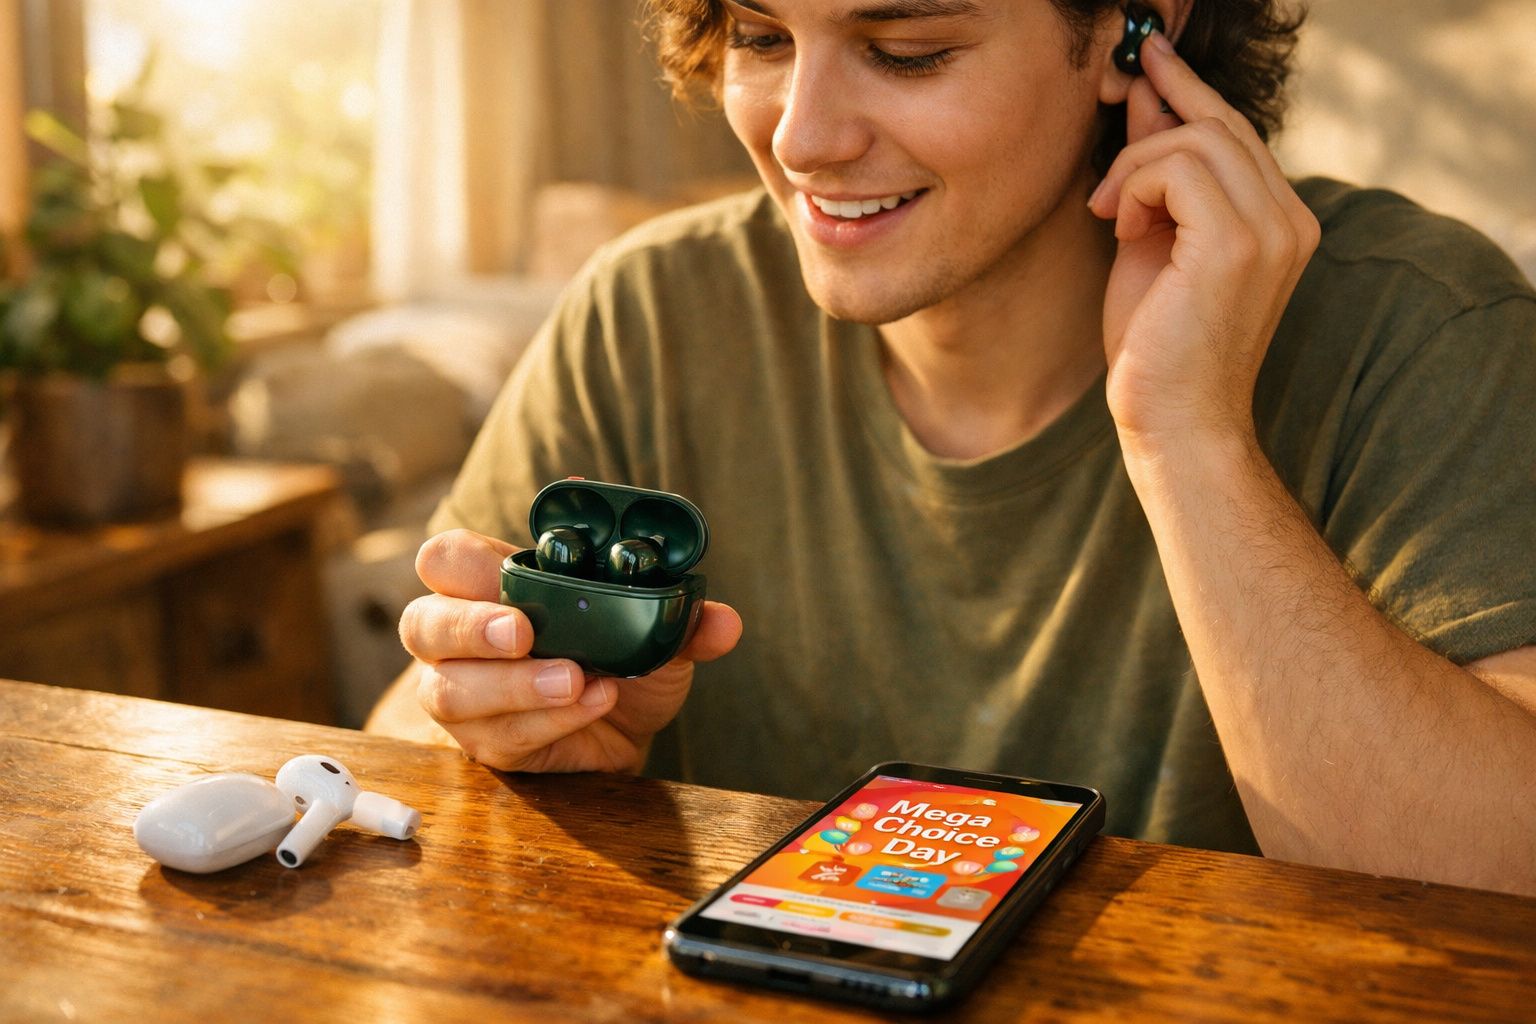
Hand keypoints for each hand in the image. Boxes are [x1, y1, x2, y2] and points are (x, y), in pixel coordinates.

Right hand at [398, 529, 742, 772]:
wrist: (624, 729)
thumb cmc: (619, 659)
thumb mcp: (658, 632)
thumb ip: (684, 620)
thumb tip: (725, 623)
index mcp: (492, 585)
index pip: (446, 561)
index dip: (464, 563)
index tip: (508, 572)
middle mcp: (463, 639)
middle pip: (424, 624)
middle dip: (470, 627)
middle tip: (523, 633)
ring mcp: (467, 696)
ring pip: (452, 690)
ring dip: (516, 684)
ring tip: (573, 678)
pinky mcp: (488, 745)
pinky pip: (500, 737)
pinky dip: (550, 720)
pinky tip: (591, 704)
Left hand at [1088, 30, 1319, 444]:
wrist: (1172, 423)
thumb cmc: (1157, 348)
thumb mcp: (1151, 243)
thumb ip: (1155, 175)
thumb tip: (1143, 98)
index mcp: (1280, 221)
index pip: (1236, 132)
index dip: (1189, 89)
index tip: (1148, 58)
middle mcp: (1290, 219)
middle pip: (1219, 123)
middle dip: (1156, 111)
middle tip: (1110, 127)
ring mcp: (1271, 230)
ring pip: (1194, 139)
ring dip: (1134, 168)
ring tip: (1110, 217)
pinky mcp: (1237, 244)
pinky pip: (1176, 167)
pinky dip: (1133, 188)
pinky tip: (1119, 230)